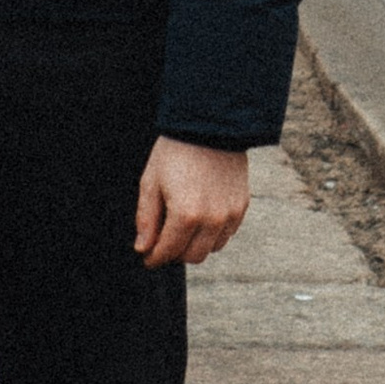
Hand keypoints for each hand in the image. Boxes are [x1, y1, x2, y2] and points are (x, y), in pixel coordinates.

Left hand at [135, 139, 248, 268]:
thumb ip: (146, 219)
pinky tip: (201, 218)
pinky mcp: (241, 207)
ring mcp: (230, 215)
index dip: (154, 258)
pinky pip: (226, 234)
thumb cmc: (175, 151)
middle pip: (192, 257)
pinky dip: (213, 234)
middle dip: (174, 253)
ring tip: (182, 227)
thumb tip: (143, 248)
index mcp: (185, 215)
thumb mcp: (151, 182)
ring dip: (195, 245)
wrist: (210, 125)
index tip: (147, 258)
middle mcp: (211, 220)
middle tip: (163, 241)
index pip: (168, 251)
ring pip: (211, 249)